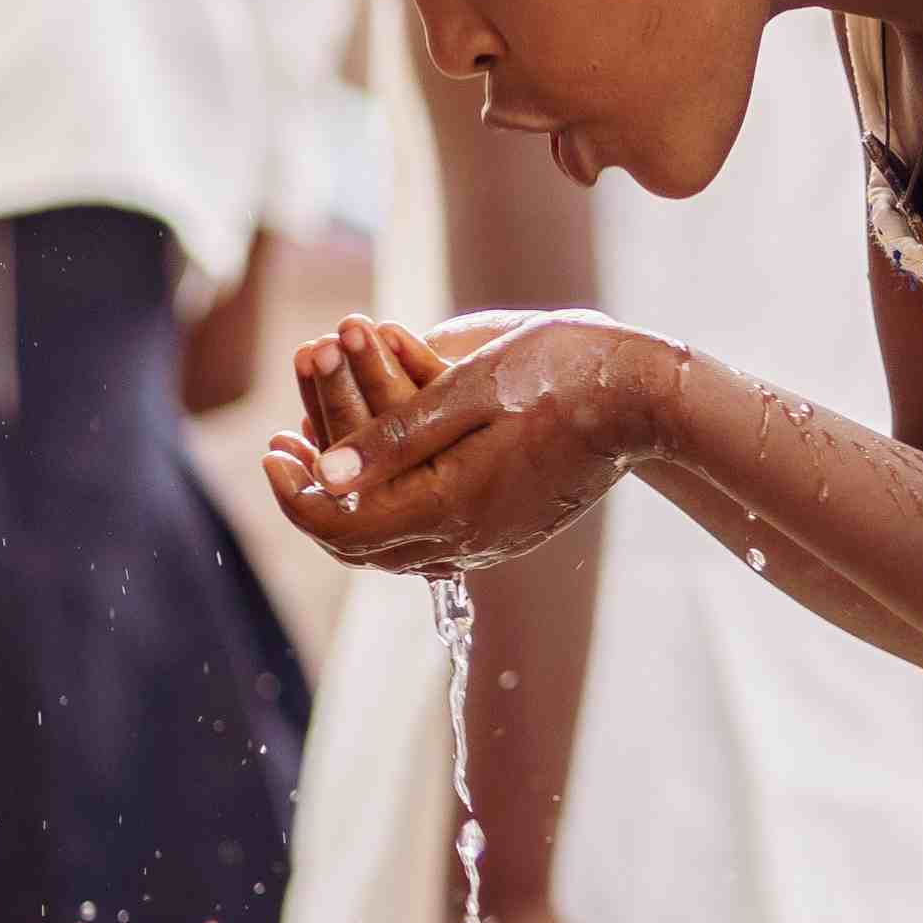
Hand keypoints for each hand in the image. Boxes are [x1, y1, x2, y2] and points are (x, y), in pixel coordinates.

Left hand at [262, 307, 670, 575]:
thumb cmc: (566, 371)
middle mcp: (470, 539)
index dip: (293, 495)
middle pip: (362, 549)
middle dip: (312, 504)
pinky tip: (383, 474)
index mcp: (454, 505)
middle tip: (282, 451)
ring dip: (349, 509)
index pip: (344, 527)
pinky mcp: (511, 529)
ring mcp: (494, 540)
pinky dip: (390, 513)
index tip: (271, 448)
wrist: (651, 396)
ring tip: (319, 455)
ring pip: (395, 552)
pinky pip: (431, 542)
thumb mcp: (472, 384)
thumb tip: (324, 471)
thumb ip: (397, 433)